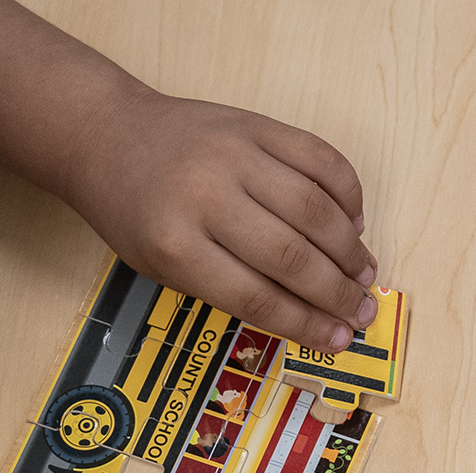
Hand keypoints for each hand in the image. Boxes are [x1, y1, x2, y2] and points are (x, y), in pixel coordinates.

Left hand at [64, 87, 374, 353]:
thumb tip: (309, 314)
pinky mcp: (255, 123)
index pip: (256, 295)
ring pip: (315, 209)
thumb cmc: (135, 208)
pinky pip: (320, 158)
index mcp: (173, 242)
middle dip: (336, 292)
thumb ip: (230, 288)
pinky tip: (352, 222)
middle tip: (361, 311)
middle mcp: (205, 194)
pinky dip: (348, 194)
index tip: (337, 339)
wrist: (106, 133)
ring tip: (364, 273)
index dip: (306, 324)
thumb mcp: (161, 264)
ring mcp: (233, 153)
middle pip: (292, 255)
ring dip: (349, 249)